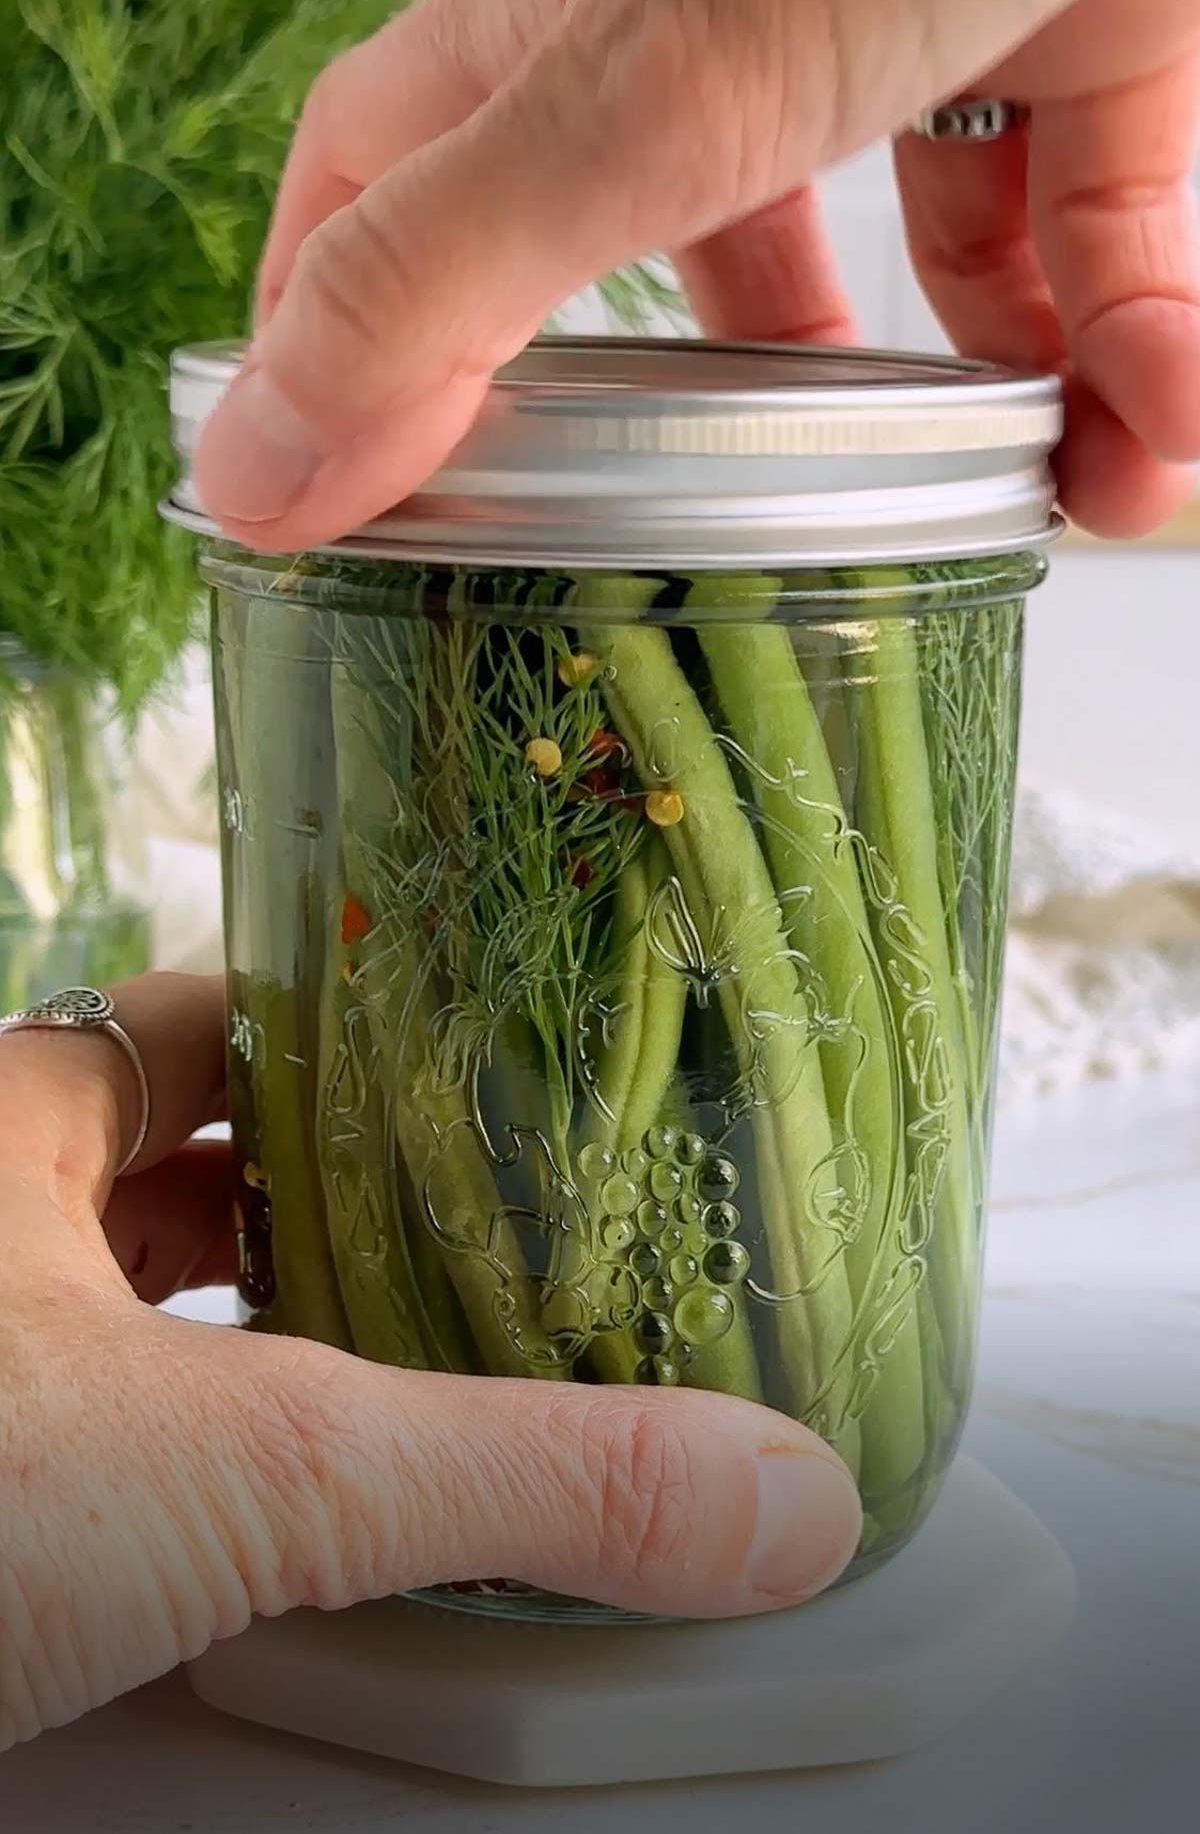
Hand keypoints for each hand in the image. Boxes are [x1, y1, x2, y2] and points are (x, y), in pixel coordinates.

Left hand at [0, 973, 859, 1749]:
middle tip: (491, 1230)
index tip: (485, 1058)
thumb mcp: (242, 1470)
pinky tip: (248, 1519)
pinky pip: (78, 1436)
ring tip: (410, 1365)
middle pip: (177, 1162)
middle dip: (336, 1199)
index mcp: (14, 1117)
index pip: (214, 1017)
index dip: (354, 1031)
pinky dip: (172, 1459)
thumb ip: (517, 1477)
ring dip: (249, 1336)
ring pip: (119, 1306)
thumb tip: (772, 1495)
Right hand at [194, 0, 1199, 546]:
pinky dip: (1140, 347)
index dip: (352, 332)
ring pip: (923, 259)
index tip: (346, 485)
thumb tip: (258, 475)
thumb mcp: (630, 95)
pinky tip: (1155, 430)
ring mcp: (925, 27)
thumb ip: (444, 291)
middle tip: (722, 535)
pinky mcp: (1097, 30)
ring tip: (1053, 495)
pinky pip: (1102, 228)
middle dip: (712, 411)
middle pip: (673, 248)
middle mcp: (733, 31)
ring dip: (993, 407)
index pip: (396, 183)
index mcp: (572, 35)